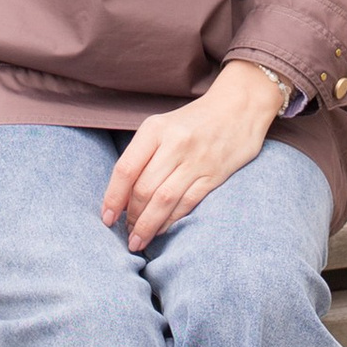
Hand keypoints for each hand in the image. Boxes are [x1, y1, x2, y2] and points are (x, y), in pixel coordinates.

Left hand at [101, 58, 288, 252]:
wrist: (240, 106)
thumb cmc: (195, 120)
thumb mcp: (163, 126)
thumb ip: (143, 155)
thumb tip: (122, 196)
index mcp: (155, 129)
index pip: (126, 169)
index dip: (113, 198)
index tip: (106, 218)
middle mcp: (174, 143)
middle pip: (143, 189)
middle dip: (131, 217)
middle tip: (125, 234)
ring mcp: (196, 160)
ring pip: (163, 200)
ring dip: (148, 225)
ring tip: (138, 240)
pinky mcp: (214, 174)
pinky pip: (187, 203)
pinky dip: (171, 221)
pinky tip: (162, 230)